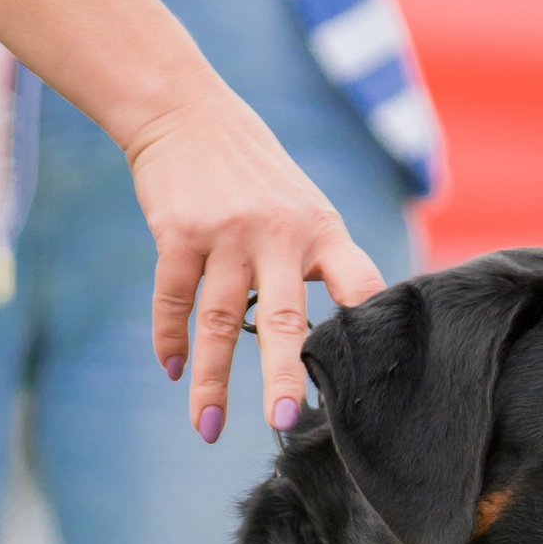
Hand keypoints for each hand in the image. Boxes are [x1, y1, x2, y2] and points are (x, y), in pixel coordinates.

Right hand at [122, 76, 384, 440]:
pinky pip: (172, 299)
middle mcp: (279, 233)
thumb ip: (325, 262)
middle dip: (284, 374)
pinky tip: (172, 369)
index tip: (372, 380)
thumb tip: (346, 335)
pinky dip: (170, 339)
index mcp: (322, 231)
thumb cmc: (257, 174)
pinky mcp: (177, 232)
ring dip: (211, 382)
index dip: (370, 330)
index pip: (360, 285)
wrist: (188, 114)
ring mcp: (226, 233)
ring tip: (207, 429)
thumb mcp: (306, 207)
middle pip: (285, 317)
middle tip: (285, 421)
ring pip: (220, 321)